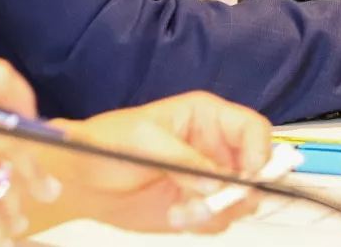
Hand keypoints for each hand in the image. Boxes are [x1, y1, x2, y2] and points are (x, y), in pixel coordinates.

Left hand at [47, 92, 272, 233]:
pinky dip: (202, 224)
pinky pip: (219, 220)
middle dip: (239, 191)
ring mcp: (207, 178)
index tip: (245, 178)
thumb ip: (182, 158)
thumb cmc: (106, 144)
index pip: (253, 129)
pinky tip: (176, 216)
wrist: (81, 180)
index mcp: (206, 117)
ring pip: (240, 200)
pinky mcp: (197, 205)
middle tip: (213, 202)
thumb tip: (215, 181)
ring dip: (216, 211)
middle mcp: (213, 147)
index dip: (259, 153)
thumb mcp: (144, 141)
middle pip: (255, 169)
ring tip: (183, 211)